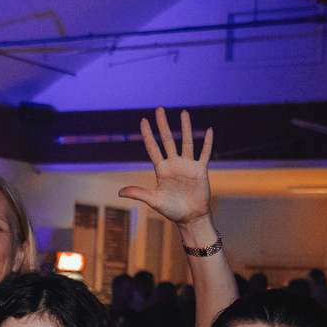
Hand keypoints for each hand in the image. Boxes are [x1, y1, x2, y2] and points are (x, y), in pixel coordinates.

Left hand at [118, 108, 212, 228]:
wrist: (190, 218)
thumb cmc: (171, 210)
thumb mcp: (154, 201)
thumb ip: (139, 193)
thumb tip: (119, 192)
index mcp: (162, 170)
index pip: (153, 148)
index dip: (148, 135)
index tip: (143, 121)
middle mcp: (174, 164)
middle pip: (168, 140)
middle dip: (163, 125)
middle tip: (159, 109)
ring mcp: (188, 166)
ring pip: (187, 142)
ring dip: (185, 128)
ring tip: (183, 112)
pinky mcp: (200, 170)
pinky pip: (205, 153)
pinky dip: (207, 142)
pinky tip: (208, 130)